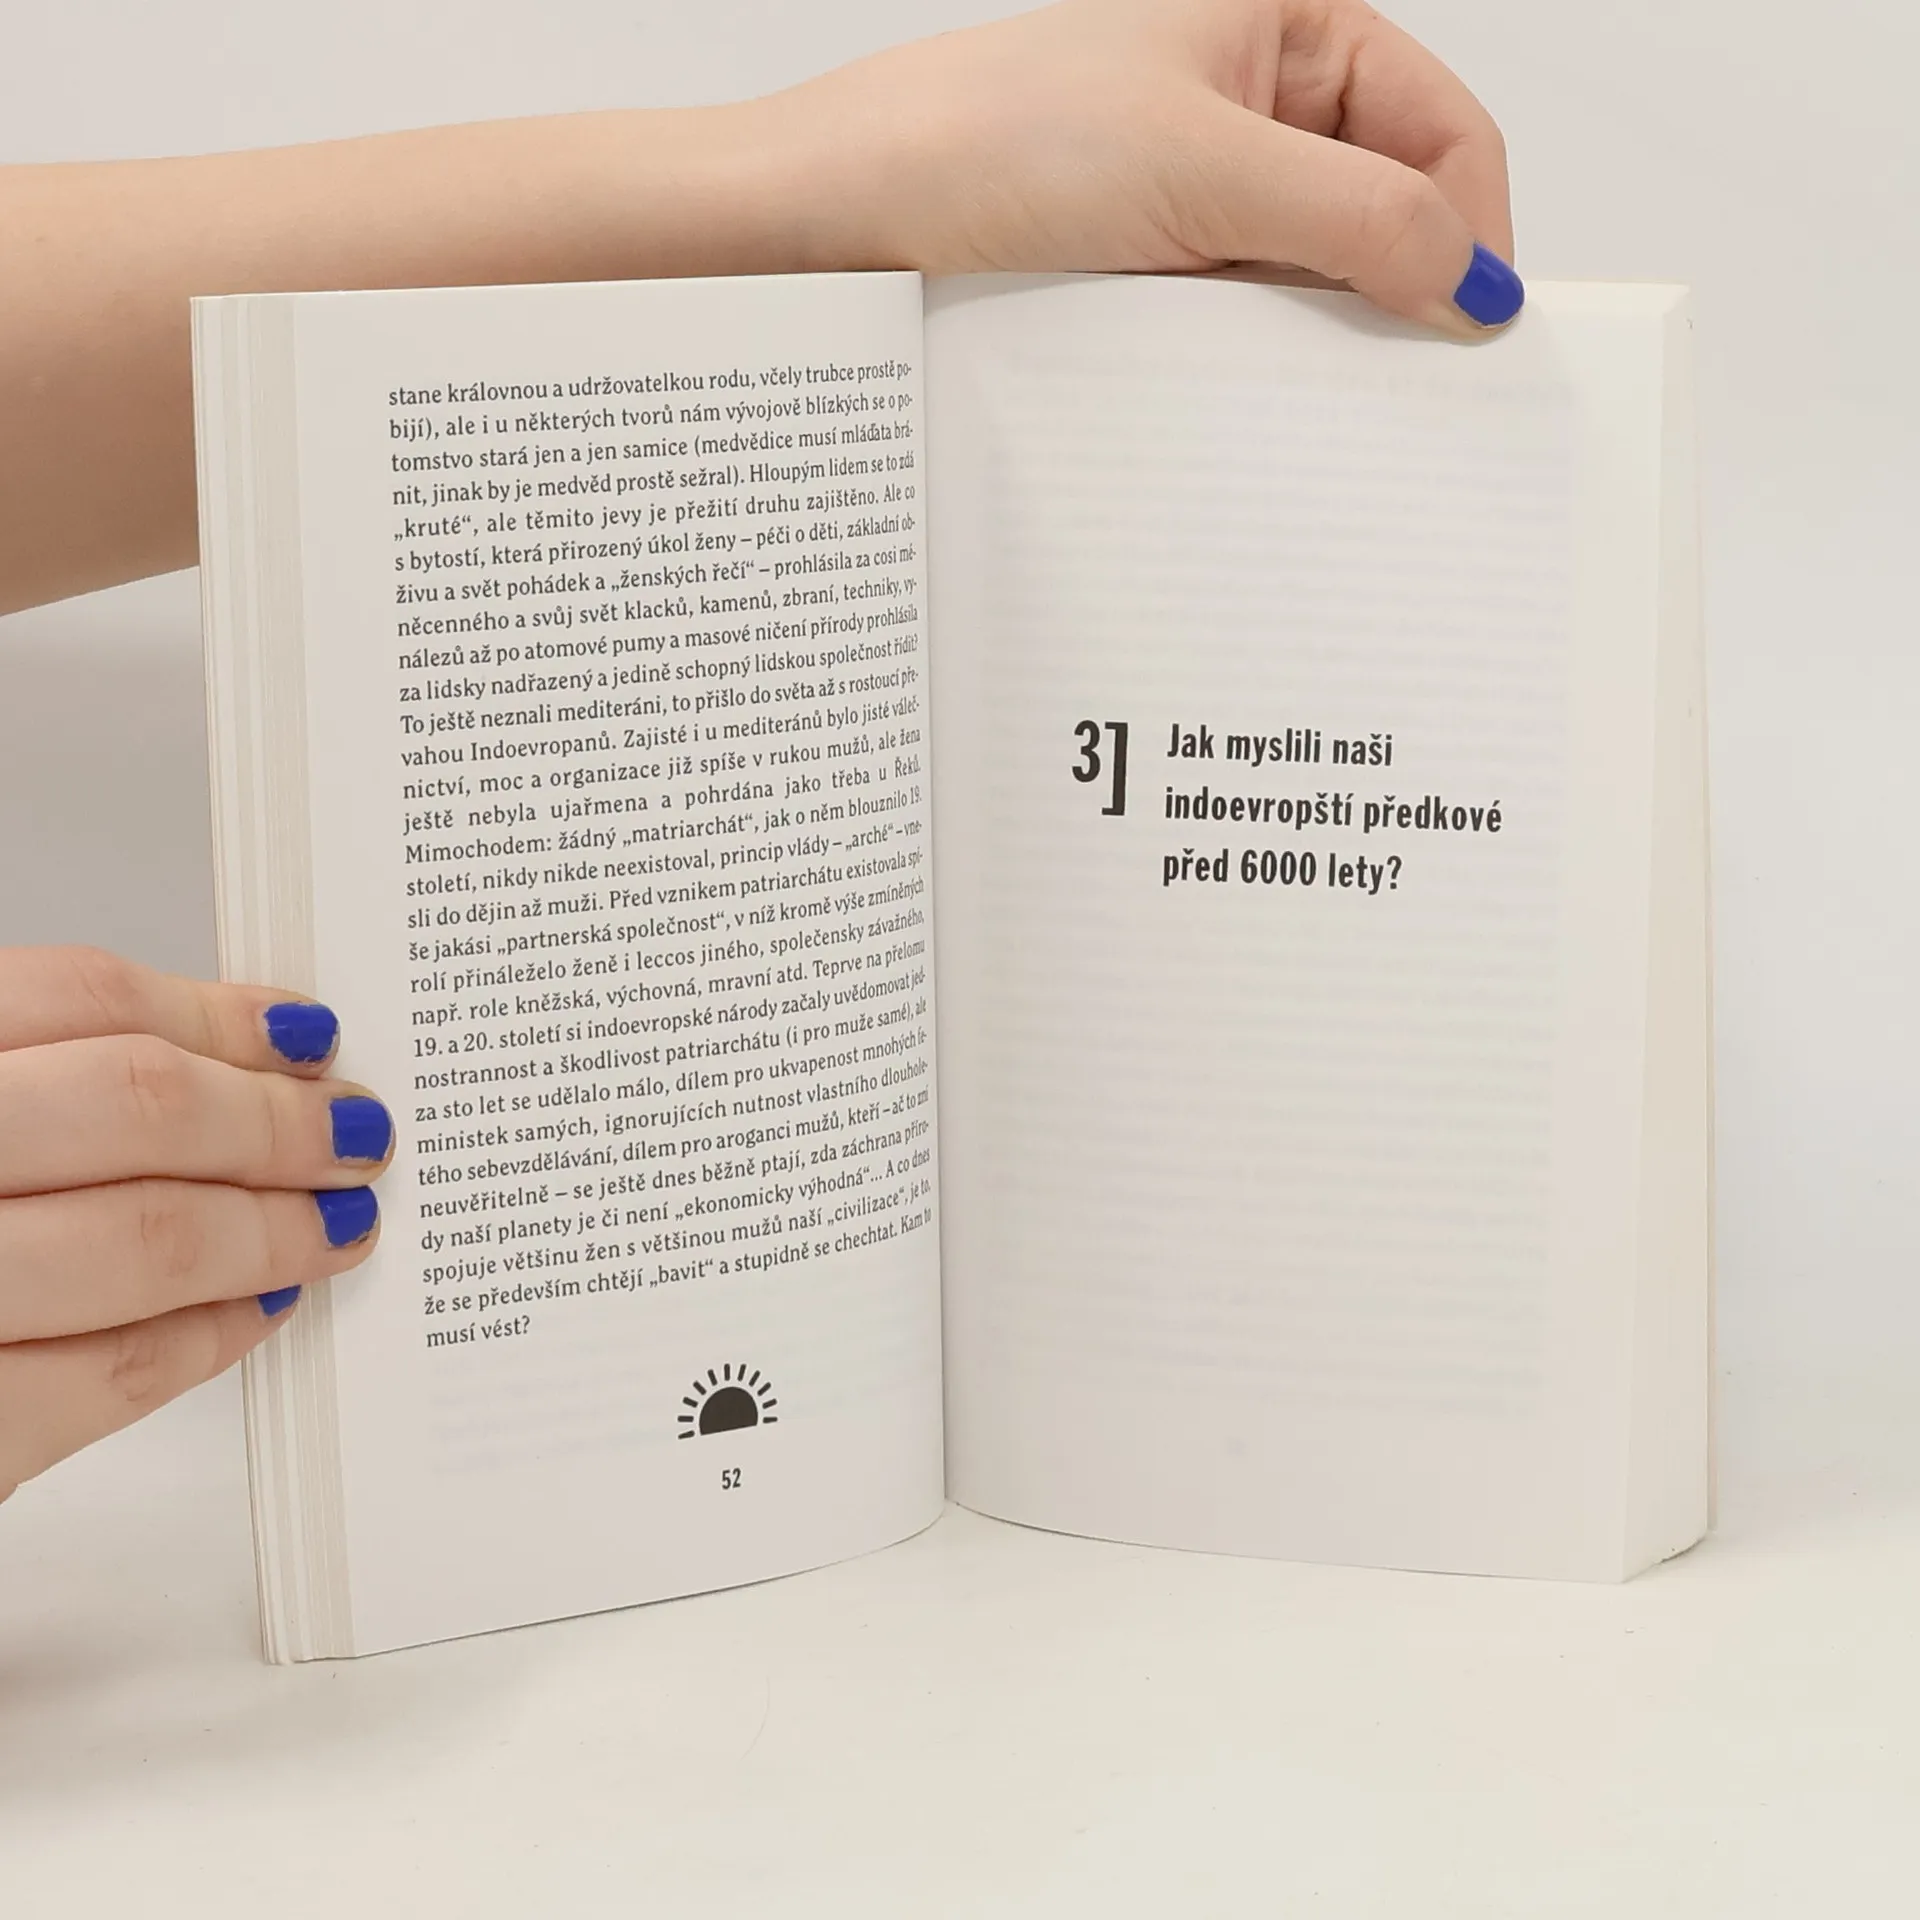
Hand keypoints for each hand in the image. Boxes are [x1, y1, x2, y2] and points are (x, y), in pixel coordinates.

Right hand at [0, 947, 390, 1499]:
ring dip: (268, 1229)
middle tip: (352, 1132)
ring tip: (335, 1223)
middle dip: (271, 1120)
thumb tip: (192, 1061)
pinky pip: (96, 1378)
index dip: (213, 1014)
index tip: (302, 1033)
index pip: (72, 996)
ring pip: (138, 1240)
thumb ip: (17, 1083)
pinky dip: (199, 1341)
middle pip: (128, 1106)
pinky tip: (251, 1316)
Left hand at [775, 0, 1518, 332]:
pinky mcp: (1154, 270)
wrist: (844, 215)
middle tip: (1413, 391)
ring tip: (1319, 399)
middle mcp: (1252, 106)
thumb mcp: (1204, 167)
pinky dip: (1260, 364)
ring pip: (1315, 276)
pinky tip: (1252, 401)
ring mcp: (1201, 194)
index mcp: (1285, 28)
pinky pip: (1244, 323)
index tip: (1477, 329)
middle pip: (1388, 208)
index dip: (1472, 224)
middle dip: (1403, 292)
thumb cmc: (989, 138)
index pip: (1440, 127)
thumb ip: (1356, 218)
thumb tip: (1473, 281)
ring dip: (1324, 339)